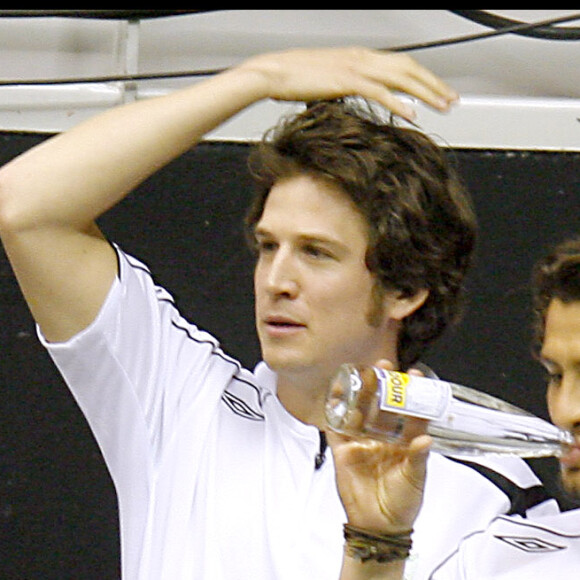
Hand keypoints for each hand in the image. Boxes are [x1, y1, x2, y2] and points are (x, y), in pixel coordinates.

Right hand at [238, 46, 458, 120]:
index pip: (399, 64)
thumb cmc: (292, 77)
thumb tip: (349, 96)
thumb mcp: (325, 79)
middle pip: (408, 68)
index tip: (437, 90)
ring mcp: (356, 67)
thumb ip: (342, 85)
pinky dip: (399, 103)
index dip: (422, 77)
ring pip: (401, 78)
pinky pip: (380, 92)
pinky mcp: (347, 81)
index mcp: (358, 56)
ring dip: (425, 92)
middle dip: (433, 84)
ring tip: (442, 106)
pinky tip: (413, 114)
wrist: (273, 71)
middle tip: (451, 99)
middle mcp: (362, 57)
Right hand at [327, 359, 431, 533]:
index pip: (407, 411)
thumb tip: (425, 438)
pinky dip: (334, 412)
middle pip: (380, 404)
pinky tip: (335, 395)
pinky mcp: (342, 450)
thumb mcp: (416, 478)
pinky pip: (336, 427)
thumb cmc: (402, 502)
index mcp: (402, 440)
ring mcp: (361, 441)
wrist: (379, 525)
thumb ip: (418, 458)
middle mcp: (381, 436)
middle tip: (385, 366)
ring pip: (358, 410)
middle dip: (382, 384)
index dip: (410, 393)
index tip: (414, 374)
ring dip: (359, 392)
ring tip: (362, 374)